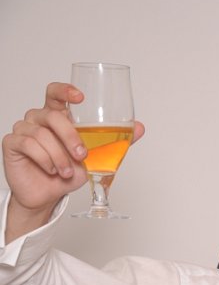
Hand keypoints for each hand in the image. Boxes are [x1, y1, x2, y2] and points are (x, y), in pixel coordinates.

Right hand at [1, 82, 144, 235]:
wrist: (50, 195)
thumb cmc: (69, 172)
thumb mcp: (97, 156)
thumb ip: (115, 140)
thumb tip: (139, 127)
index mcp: (57, 116)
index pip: (55, 92)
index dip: (65, 90)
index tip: (81, 97)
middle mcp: (39, 118)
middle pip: (53, 115)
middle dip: (71, 137)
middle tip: (82, 155)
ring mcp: (24, 129)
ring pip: (41, 133)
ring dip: (59, 156)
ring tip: (66, 171)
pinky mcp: (12, 143)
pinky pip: (28, 145)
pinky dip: (44, 160)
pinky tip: (51, 170)